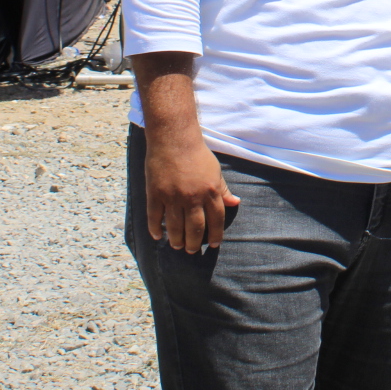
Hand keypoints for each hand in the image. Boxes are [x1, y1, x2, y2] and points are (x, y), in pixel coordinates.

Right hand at [144, 134, 239, 252]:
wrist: (174, 138)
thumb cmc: (197, 154)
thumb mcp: (215, 170)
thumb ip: (223, 189)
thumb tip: (235, 203)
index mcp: (210, 192)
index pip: (216, 220)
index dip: (215, 235)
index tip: (213, 245)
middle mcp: (193, 197)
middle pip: (195, 229)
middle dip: (194, 243)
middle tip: (191, 250)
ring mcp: (173, 196)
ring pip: (175, 227)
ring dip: (176, 240)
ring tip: (177, 246)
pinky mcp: (156, 193)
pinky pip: (155, 216)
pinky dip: (155, 228)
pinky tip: (158, 236)